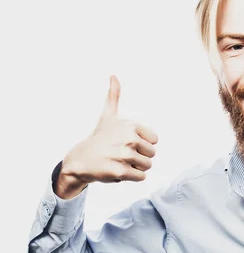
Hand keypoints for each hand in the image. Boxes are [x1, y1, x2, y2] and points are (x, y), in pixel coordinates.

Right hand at [55, 76, 158, 198]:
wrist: (80, 159)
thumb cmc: (99, 138)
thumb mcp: (108, 115)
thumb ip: (114, 96)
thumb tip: (113, 75)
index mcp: (132, 125)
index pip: (155, 140)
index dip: (143, 144)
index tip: (127, 142)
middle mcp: (129, 138)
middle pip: (152, 154)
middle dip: (140, 157)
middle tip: (122, 154)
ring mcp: (125, 155)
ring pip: (147, 166)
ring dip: (136, 167)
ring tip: (120, 162)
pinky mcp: (121, 171)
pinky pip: (141, 177)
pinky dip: (132, 177)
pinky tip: (118, 170)